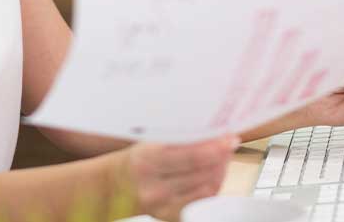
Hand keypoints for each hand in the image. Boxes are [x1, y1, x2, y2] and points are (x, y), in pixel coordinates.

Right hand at [118, 135, 238, 221]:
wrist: (114, 186)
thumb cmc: (135, 160)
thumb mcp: (149, 143)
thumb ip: (177, 139)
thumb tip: (209, 130)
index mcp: (146, 162)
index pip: (189, 155)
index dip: (214, 146)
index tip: (228, 137)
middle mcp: (154, 186)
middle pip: (200, 172)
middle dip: (220, 155)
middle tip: (230, 142)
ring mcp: (163, 204)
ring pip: (205, 187)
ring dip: (219, 169)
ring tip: (223, 155)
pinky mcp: (170, 215)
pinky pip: (201, 200)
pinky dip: (212, 184)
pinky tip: (214, 171)